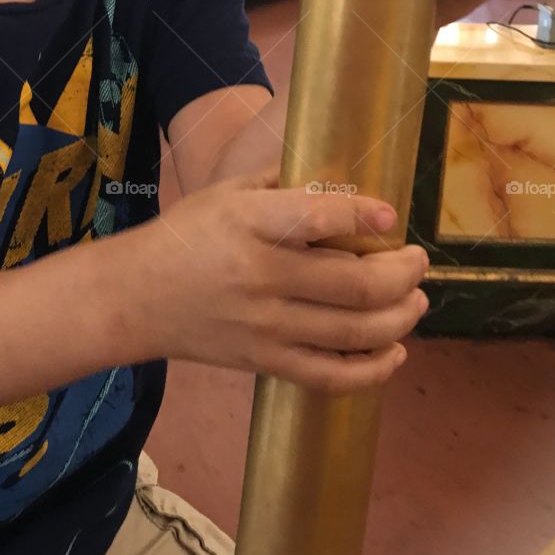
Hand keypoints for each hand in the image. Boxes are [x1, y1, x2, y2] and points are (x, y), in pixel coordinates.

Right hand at [144, 171, 428, 392]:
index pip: (321, 218)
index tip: (392, 215)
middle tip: (417, 261)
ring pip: (356, 331)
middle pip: (357, 283)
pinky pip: (332, 376)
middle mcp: (264, 276)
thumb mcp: (226, 192)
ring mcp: (267, 326)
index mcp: (252, 223)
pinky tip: (394, 352)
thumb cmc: (186, 235)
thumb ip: (282, 182)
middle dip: (404, 273)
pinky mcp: (266, 361)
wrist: (137, 297)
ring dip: (401, 317)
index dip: (366, 215)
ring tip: (415, 300)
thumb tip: (341, 178)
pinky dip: (374, 369)